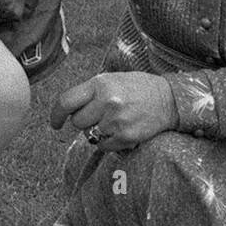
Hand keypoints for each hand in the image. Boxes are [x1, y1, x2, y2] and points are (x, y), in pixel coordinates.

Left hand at [50, 72, 177, 150]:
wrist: (170, 99)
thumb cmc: (138, 88)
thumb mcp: (112, 80)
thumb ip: (90, 92)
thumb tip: (67, 110)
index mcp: (100, 84)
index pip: (66, 102)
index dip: (56, 115)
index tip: (55, 123)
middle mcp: (106, 102)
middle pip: (77, 122)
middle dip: (85, 121)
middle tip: (100, 115)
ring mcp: (116, 121)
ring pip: (90, 135)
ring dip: (97, 131)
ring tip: (114, 120)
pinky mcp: (125, 137)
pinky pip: (103, 146)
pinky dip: (108, 141)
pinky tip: (121, 129)